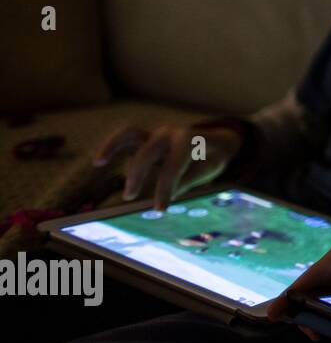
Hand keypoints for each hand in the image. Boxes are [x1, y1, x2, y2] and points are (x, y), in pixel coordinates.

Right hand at [94, 124, 242, 209]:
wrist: (218, 141)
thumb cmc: (213, 158)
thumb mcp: (208, 171)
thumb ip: (186, 181)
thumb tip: (167, 196)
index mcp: (191, 140)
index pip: (173, 164)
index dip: (165, 187)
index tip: (160, 209)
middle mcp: (171, 133)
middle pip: (149, 150)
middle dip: (138, 173)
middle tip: (129, 198)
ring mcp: (158, 133)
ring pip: (131, 135)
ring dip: (114, 148)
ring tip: (99, 163)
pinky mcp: (148, 138)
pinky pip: (127, 139)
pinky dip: (113, 146)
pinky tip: (99, 161)